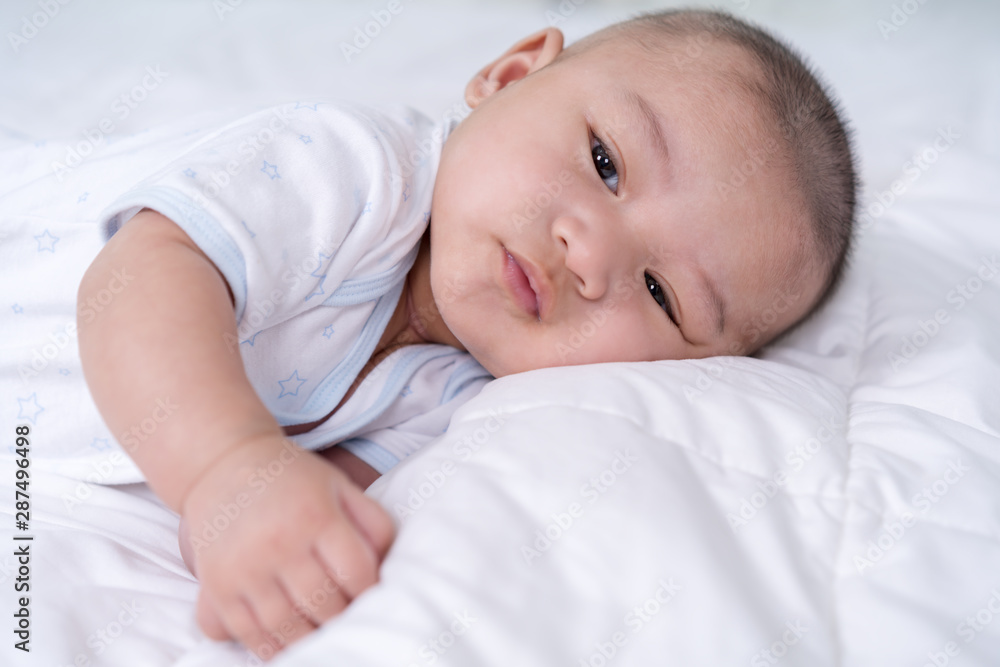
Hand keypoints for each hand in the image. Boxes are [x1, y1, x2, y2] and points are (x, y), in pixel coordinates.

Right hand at [180, 435, 394, 658]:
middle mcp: (278, 544)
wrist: (223, 464)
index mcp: (315, 516)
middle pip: (324, 605)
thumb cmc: (293, 479)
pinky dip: (271, 647)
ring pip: (287, 628)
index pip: (356, 573)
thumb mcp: (341, 486)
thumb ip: (373, 523)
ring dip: (311, 640)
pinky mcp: (217, 587)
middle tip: (349, 620)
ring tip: (323, 635)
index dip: (370, 591)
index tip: (370, 595)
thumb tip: (387, 569)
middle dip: (343, 618)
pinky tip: (288, 643)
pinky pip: (247, 634)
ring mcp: (244, 569)